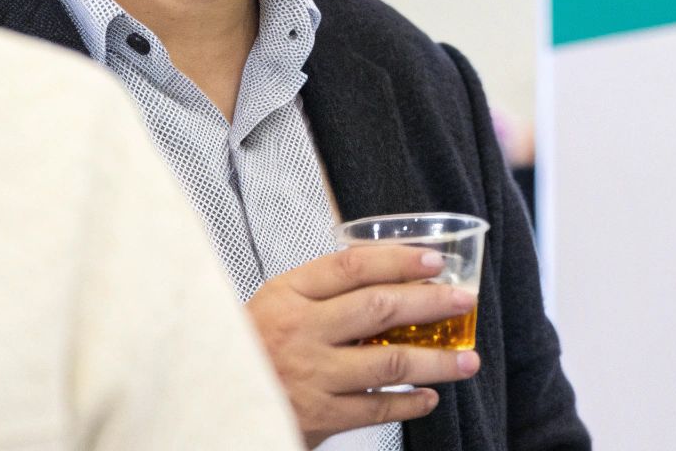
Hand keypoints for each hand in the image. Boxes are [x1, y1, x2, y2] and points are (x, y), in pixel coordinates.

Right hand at [246, 245, 482, 447]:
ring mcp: (311, 374)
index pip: (352, 265)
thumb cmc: (248, 350)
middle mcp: (300, 330)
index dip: (399, 259)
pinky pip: (378, 409)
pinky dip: (410, 404)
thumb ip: (321, 294)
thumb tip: (389, 279)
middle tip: (464, 301)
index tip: (434, 260)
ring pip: (390, 362)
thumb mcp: (273, 307)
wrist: (209, 401)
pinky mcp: (319, 416)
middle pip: (380, 307)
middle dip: (431, 302)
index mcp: (287, 294)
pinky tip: (428, 398)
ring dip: (436, 361)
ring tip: (466, 360)